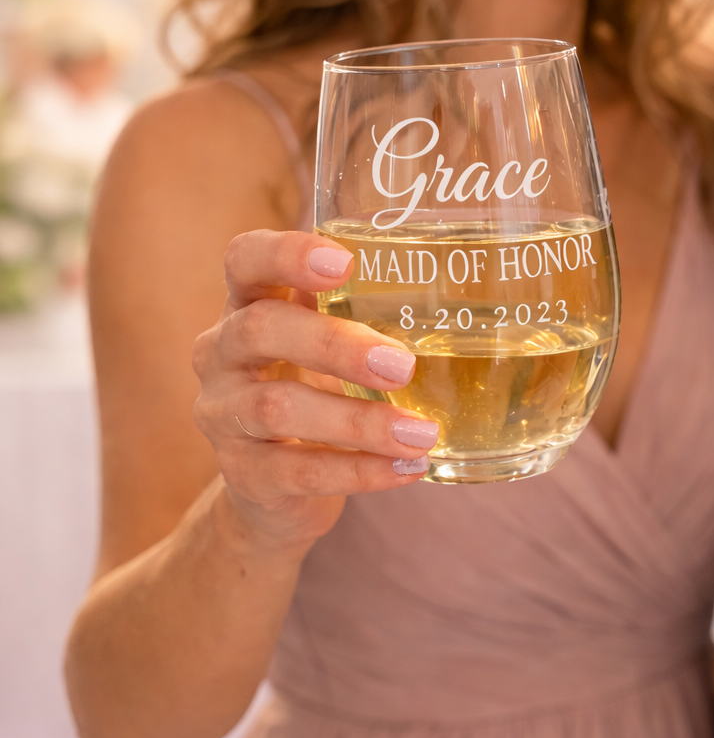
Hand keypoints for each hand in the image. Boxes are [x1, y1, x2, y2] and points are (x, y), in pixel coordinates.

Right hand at [191, 230, 436, 549]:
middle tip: (402, 366)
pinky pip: (297, 471)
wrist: (275, 483)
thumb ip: (371, 312)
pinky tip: (407, 467)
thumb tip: (468, 294)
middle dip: (336, 345)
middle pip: (261, 329)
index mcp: (249, 303)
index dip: (285, 253)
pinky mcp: (242, 473)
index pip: (245, 258)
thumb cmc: (316, 385)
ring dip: (360, 421)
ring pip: (277, 408)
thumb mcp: (333, 341)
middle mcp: (221, 352)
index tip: (343, 263)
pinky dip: (359, 471)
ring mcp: (222, 414)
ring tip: (421, 433)